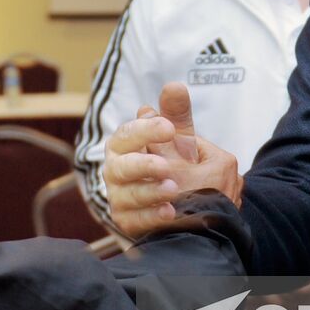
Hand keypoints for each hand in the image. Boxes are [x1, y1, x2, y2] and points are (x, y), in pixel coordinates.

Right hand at [103, 83, 240, 239]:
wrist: (192, 210)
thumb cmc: (179, 166)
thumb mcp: (181, 141)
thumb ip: (177, 116)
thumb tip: (174, 86)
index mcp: (126, 146)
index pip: (127, 134)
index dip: (145, 130)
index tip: (169, 127)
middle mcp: (117, 171)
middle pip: (120, 166)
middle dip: (142, 165)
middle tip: (166, 166)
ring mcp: (120, 198)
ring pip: (128, 195)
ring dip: (150, 192)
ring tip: (174, 190)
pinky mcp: (128, 222)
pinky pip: (136, 220)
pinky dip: (153, 216)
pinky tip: (171, 211)